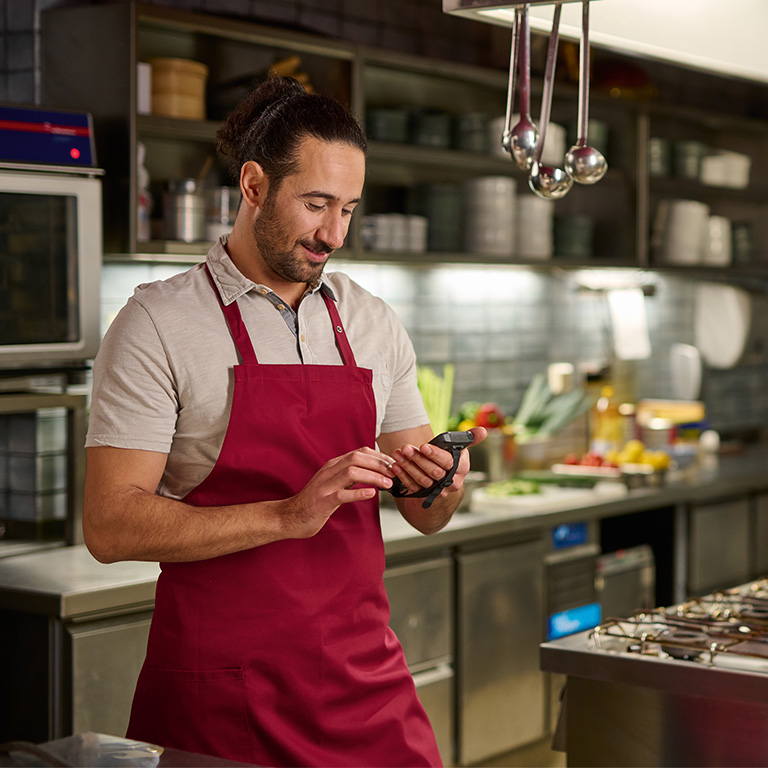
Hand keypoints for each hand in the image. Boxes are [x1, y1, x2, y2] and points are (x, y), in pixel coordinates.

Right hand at [280, 446, 395, 537]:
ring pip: (351, 472)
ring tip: (388, 483)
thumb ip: (349, 477)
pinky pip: (342, 494)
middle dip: (379, 464)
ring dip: (373, 476)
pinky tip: (371, 494)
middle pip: (357, 458)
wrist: (290, 516)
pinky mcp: (322, 501)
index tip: (393, 464)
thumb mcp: (333, 483)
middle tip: (394, 473)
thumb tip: (373, 473)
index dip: (379, 456)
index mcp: (332, 465)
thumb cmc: (315, 502)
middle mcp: (329, 471)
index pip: (359, 452)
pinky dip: (358, 493)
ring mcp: (325, 486)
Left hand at [390, 427, 486, 498]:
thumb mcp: (461, 447)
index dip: (435, 455)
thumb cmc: (452, 457)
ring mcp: (438, 490)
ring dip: (408, 466)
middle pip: (434, 472)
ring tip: (398, 454)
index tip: (423, 446)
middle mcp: (452, 482)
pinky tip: (394, 466)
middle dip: (418, 459)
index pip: (449, 462)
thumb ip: (470, 438)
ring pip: (422, 479)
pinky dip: (402, 476)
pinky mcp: (426, 494)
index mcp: (462, 469)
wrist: (445, 478)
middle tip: (406, 448)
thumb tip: (483, 431)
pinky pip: (413, 487)